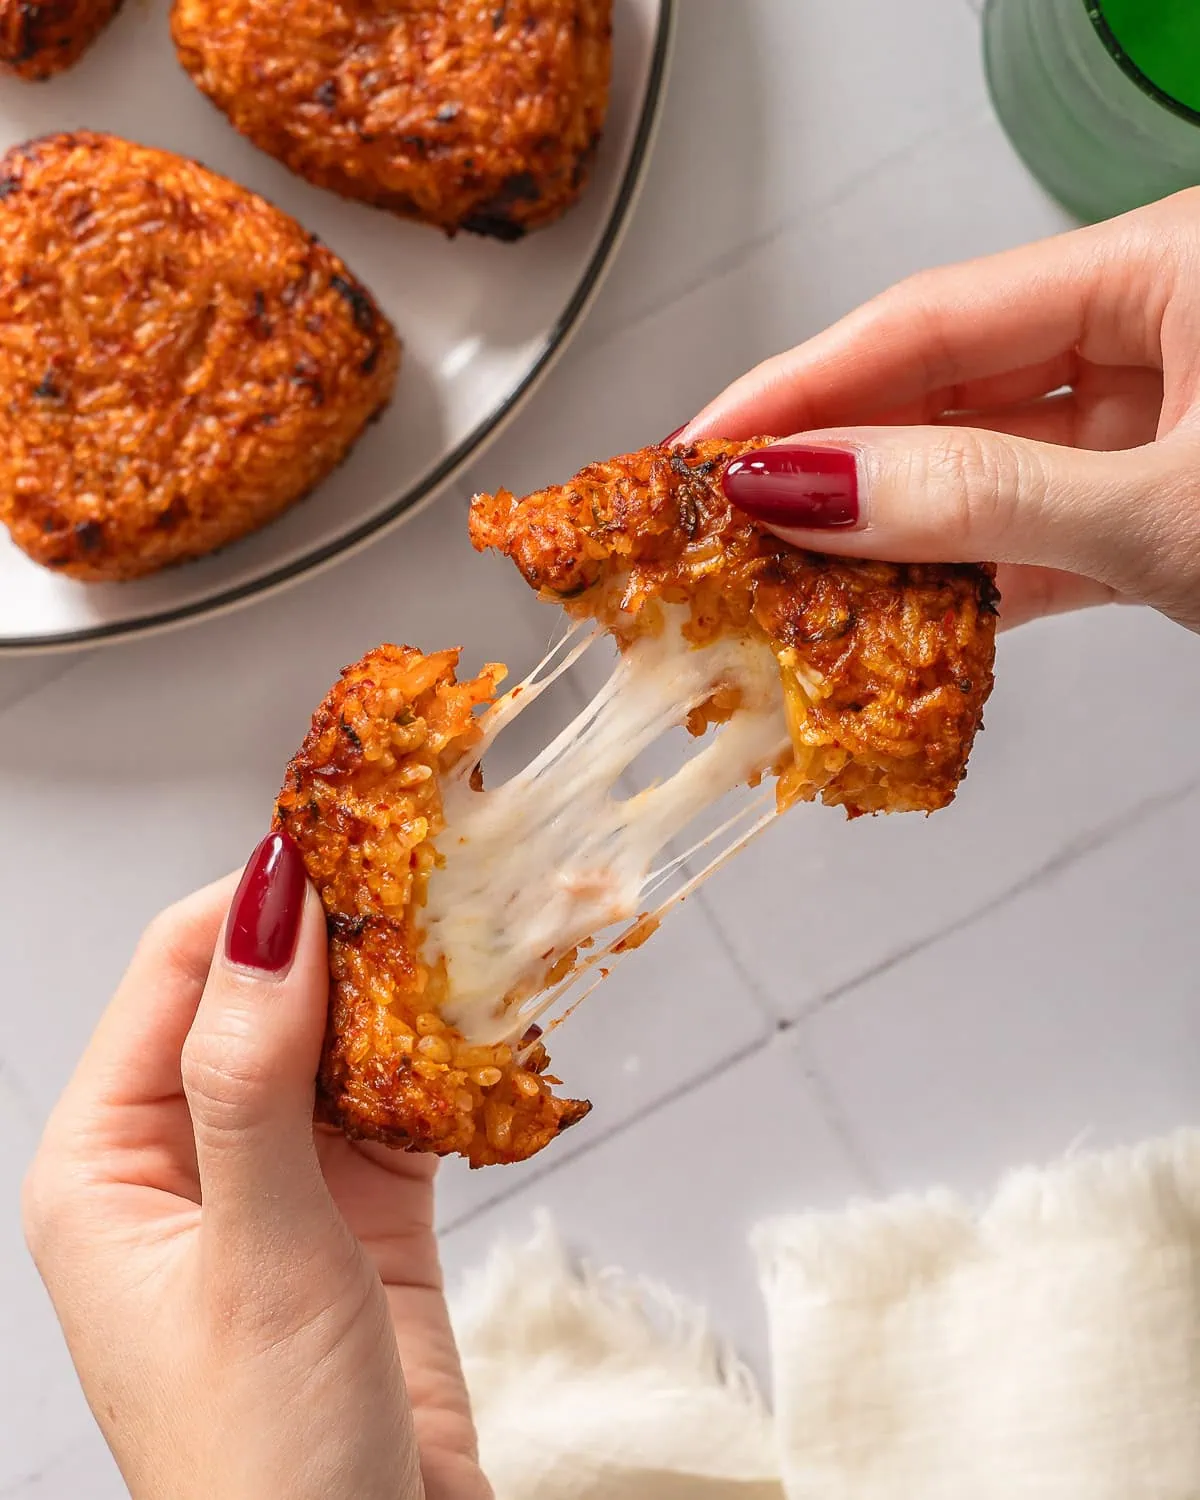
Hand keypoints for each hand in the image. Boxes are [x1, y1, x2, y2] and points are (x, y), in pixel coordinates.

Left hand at [23, 834, 489, 1499]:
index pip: (178, 974)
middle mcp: (188, 1159)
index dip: (261, 899)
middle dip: (351, 935)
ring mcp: (282, 1182)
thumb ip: (256, 1080)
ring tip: (475, 924)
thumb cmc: (264, 1472)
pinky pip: (403, 1103)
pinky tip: (491, 1023)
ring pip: (344, 1043)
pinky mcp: (363, 1213)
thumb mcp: (255, 1257)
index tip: (348, 840)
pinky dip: (447, 1062)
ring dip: (408, 992)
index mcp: (108, 1164)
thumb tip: (270, 919)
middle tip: (433, 868)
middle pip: (270, 995)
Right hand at [679, 189, 1199, 631]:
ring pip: (982, 471)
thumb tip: (818, 491)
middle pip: (943, 390)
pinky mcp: (1158, 516)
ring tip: (786, 579)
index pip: (930, 318)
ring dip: (888, 535)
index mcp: (1165, 269)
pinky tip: (890, 615)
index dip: (801, 386)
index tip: (706, 445)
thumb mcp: (1164, 508)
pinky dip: (968, 581)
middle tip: (725, 520)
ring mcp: (1156, 430)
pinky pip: (1034, 534)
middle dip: (829, 462)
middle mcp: (1152, 334)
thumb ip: (987, 498)